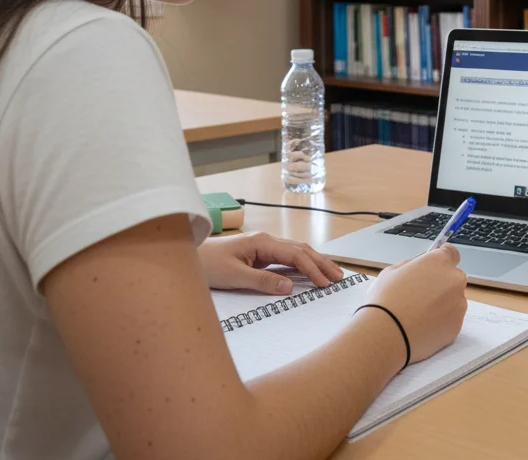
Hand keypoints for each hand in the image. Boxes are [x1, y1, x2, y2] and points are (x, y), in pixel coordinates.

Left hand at [197, 232, 343, 294]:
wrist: (188, 255)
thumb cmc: (207, 264)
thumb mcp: (235, 276)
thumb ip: (263, 282)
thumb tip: (289, 287)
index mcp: (262, 242)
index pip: (296, 255)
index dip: (313, 269)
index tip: (326, 283)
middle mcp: (266, 240)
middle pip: (301, 250)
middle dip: (321, 263)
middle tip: (339, 277)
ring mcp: (263, 247)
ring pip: (295, 253)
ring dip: (313, 263)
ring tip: (330, 274)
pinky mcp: (258, 255)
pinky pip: (285, 259)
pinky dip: (300, 266)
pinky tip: (308, 273)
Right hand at [364, 245, 467, 364]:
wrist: (386, 335)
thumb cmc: (385, 300)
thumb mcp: (391, 272)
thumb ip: (411, 266)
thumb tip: (418, 269)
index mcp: (438, 262)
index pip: (452, 253)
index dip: (444, 258)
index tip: (437, 265)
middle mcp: (454, 280)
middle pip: (452, 278)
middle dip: (441, 284)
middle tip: (420, 296)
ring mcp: (458, 304)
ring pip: (454, 300)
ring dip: (442, 304)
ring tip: (419, 315)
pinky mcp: (457, 326)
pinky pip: (452, 319)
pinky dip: (441, 322)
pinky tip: (423, 326)